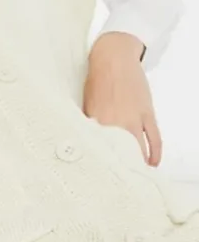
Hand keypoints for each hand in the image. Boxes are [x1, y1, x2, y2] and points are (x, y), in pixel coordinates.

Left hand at [83, 33, 161, 165]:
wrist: (113, 58)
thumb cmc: (97, 80)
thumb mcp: (86, 104)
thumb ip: (88, 124)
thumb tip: (86, 143)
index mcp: (96, 121)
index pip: (98, 151)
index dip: (99, 166)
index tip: (99, 177)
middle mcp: (115, 123)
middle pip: (119, 154)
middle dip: (119, 169)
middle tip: (118, 182)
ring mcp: (133, 119)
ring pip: (137, 150)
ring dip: (137, 164)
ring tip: (135, 176)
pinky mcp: (147, 114)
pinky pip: (154, 139)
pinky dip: (155, 153)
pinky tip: (152, 163)